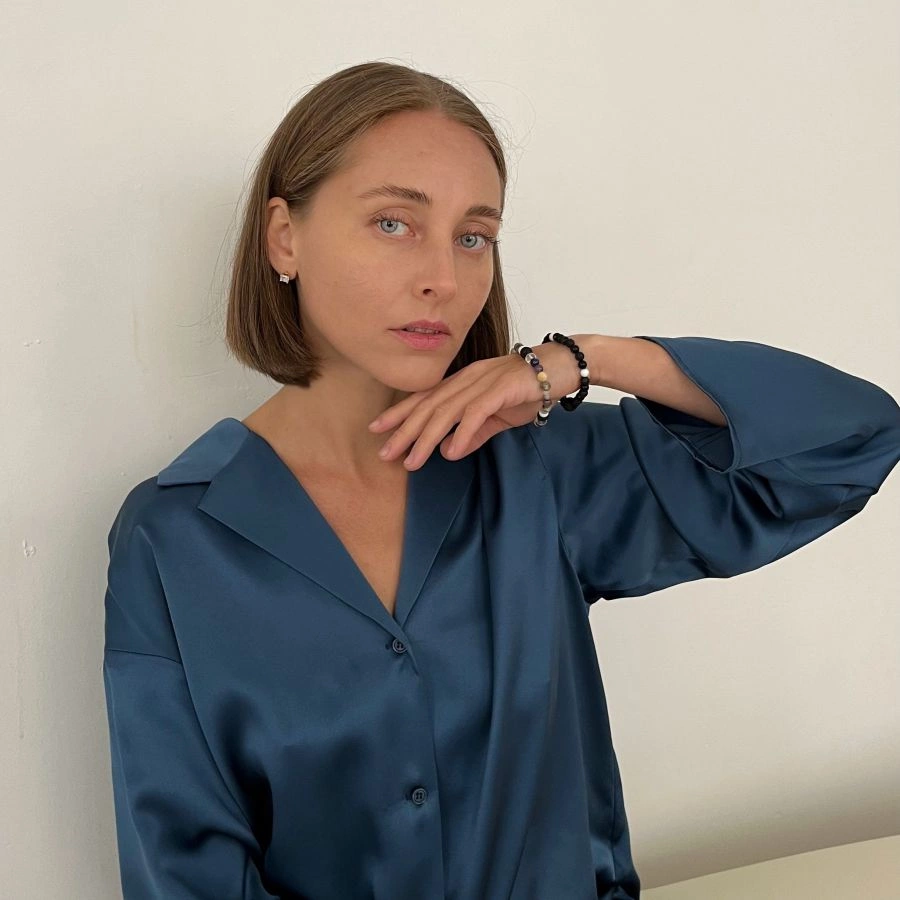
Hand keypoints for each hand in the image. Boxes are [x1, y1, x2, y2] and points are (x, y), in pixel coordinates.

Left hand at [368, 344, 578, 469]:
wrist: (563, 366)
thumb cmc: (530, 389)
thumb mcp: (497, 416)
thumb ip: (474, 433)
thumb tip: (448, 451)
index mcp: (463, 382)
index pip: (425, 398)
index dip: (400, 413)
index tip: (377, 429)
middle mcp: (468, 379)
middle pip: (429, 406)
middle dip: (404, 430)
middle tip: (384, 453)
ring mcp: (484, 382)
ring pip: (447, 411)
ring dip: (426, 438)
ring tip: (412, 462)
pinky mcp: (502, 389)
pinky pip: (477, 412)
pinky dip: (462, 432)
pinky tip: (451, 451)